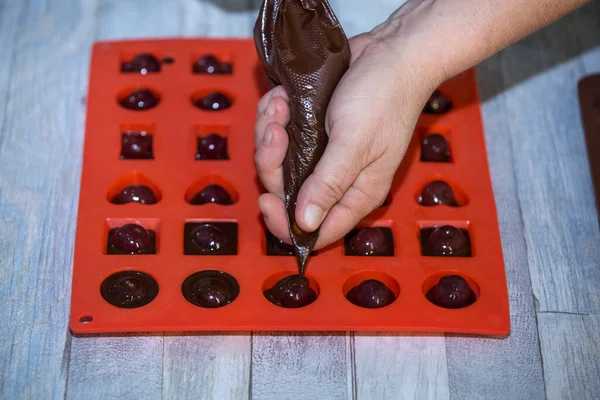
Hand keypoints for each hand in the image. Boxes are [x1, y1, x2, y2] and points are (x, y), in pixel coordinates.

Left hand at [254, 21, 439, 249]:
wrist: (391, 51)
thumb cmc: (383, 97)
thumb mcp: (355, 143)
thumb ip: (329, 184)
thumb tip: (304, 225)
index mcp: (355, 193)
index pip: (316, 231)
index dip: (286, 224)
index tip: (266, 200)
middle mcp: (336, 180)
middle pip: (287, 192)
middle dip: (272, 162)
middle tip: (276, 130)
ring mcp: (322, 155)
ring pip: (278, 162)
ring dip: (269, 133)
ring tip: (279, 106)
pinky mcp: (311, 132)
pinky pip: (279, 135)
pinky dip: (273, 117)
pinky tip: (281, 98)